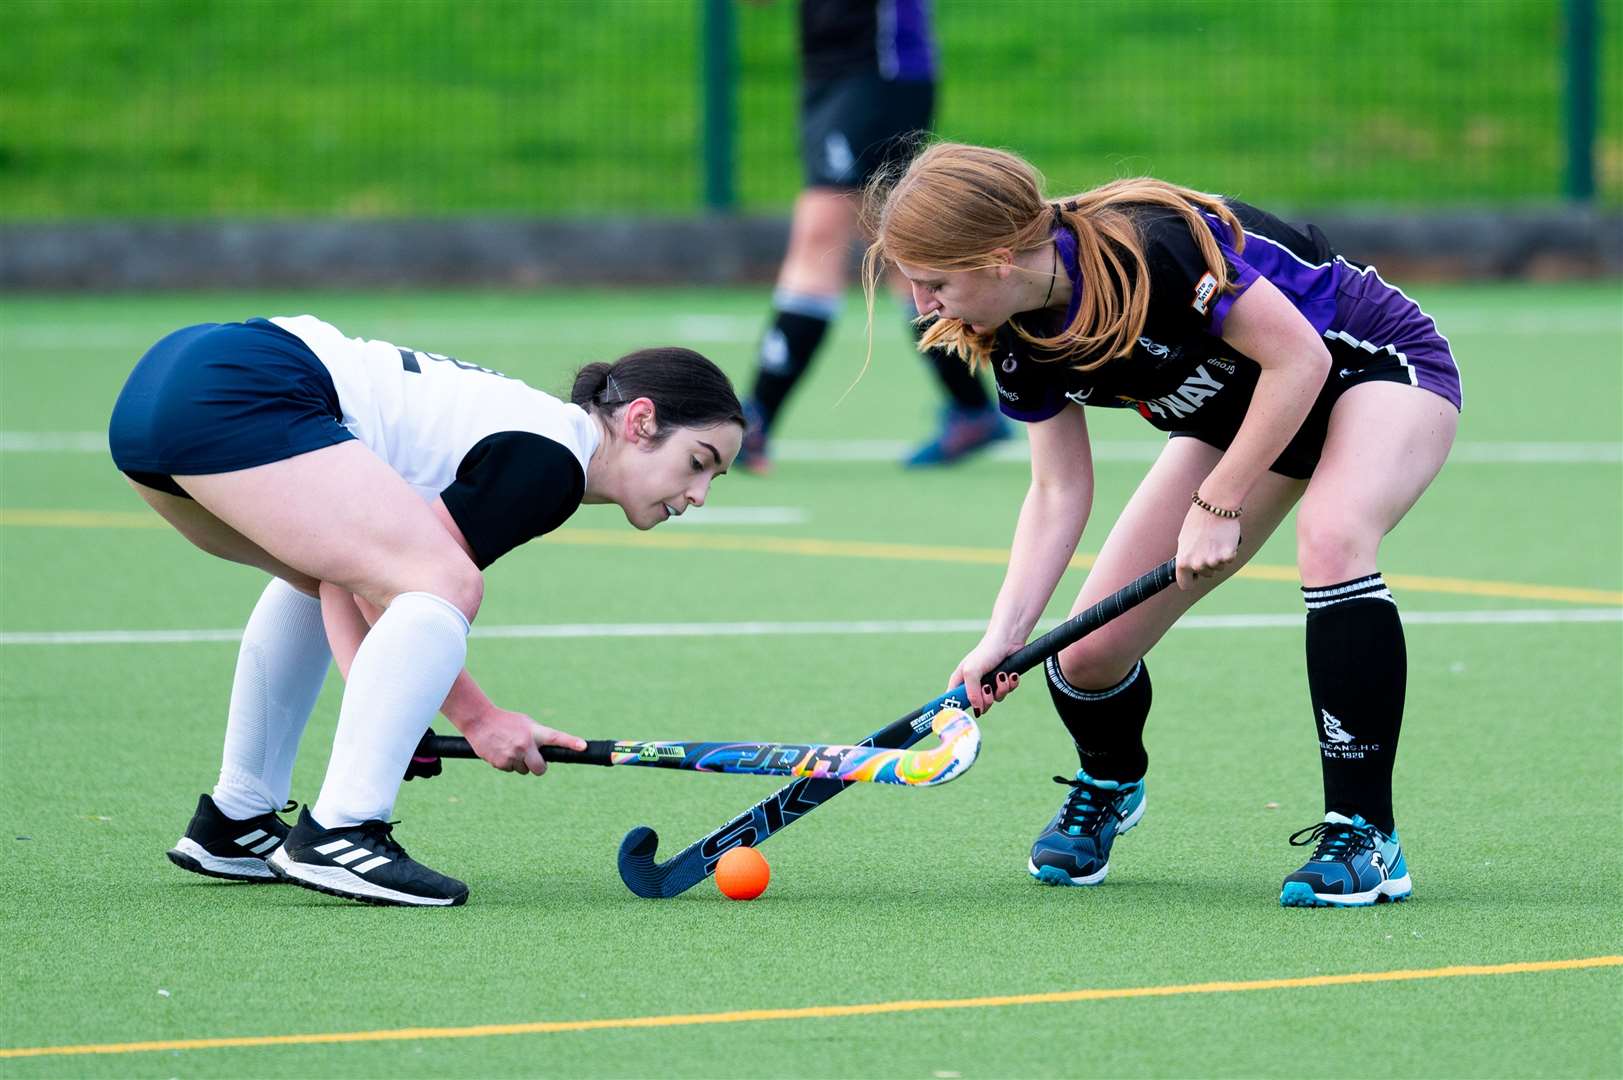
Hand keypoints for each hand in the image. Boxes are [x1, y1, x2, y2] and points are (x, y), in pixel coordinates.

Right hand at [461, 707, 587, 775]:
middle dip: (539, 768)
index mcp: (535, 732)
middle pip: (541, 769)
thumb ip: (538, 737)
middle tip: (534, 761)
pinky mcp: (501, 763)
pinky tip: (500, 751)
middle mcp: (525, 744)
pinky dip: (507, 764)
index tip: (583, 746)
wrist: (479, 721)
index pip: (556, 737)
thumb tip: (546, 753)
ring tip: (509, 748)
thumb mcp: (525, 724)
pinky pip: (510, 770)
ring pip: (524, 770)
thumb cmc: (506, 721)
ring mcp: (513, 755)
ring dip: (520, 764)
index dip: (571, 742)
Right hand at [949, 634, 1024, 715]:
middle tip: (988, 689)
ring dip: (1001, 689)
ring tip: (1001, 675)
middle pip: (977, 706)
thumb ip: (971, 692)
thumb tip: (977, 709)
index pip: (952, 701)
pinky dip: (1010, 684)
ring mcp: (988, 684)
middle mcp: (973, 685)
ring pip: (994, 700)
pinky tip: (1010, 674)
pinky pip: (1007, 692)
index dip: (956, 710)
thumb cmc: (986, 652)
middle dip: (986, 700)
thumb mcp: (972, 671)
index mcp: (960, 681)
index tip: (960, 717)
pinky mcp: (1002, 682)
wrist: (1008, 640)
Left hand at [1176, 503, 1241, 590]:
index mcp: (1183, 562)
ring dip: (1219, 558)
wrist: (1214, 506)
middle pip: (1206, 575)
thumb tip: (1187, 568)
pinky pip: (1229, 560)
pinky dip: (1229, 552)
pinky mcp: (1227, 555)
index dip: (1191, 579)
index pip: (1185, 585)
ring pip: (1219, 568)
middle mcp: (1197, 564)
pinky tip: (1225, 540)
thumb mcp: (1183, 541)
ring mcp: (1212, 561)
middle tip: (1208, 546)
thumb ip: (1186, 557)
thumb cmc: (1197, 521)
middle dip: (1208, 564)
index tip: (1195, 574)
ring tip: (1215, 541)